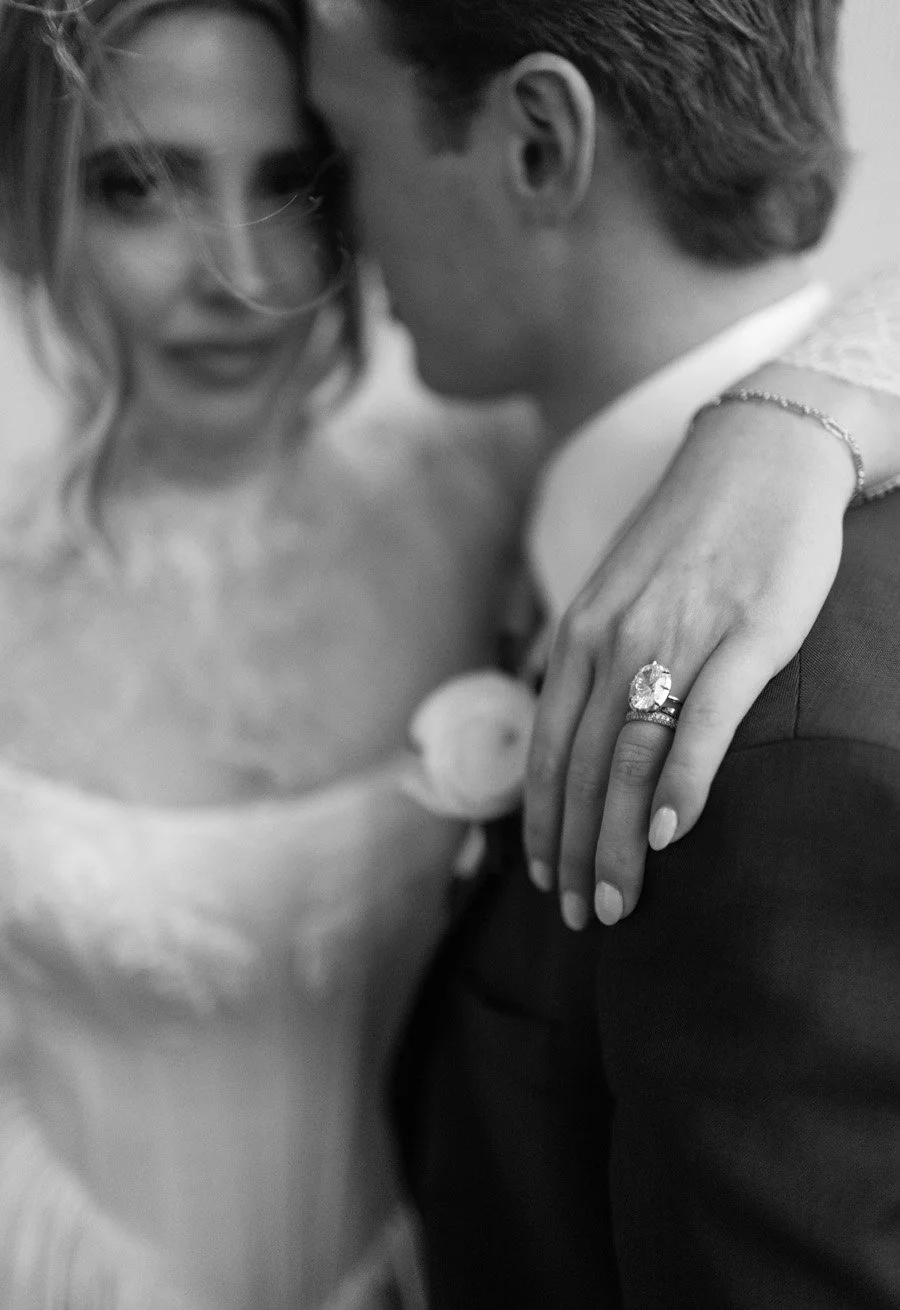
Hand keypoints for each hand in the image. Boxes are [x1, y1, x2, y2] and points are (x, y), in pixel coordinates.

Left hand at [523, 398, 855, 929]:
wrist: (758, 456)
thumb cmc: (689, 533)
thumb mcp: (615, 590)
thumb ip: (589, 656)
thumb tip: (565, 722)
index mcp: (579, 635)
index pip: (547, 749)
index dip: (541, 822)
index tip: (543, 880)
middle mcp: (613, 641)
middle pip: (582, 769)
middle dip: (574, 851)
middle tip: (579, 917)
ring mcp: (676, 639)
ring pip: (629, 759)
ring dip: (617, 840)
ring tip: (617, 902)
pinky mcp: (745, 637)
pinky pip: (703, 722)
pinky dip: (682, 781)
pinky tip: (671, 834)